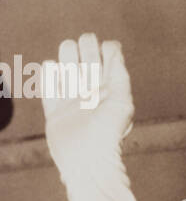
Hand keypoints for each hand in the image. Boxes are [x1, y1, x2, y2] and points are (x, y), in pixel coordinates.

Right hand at [42, 35, 133, 185]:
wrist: (88, 160)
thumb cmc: (108, 133)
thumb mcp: (121, 101)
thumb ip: (118, 75)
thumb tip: (114, 50)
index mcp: (109, 94)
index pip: (108, 65)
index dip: (107, 51)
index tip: (105, 45)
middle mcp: (91, 97)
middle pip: (86, 65)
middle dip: (85, 49)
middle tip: (85, 39)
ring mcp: (72, 105)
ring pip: (67, 74)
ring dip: (67, 58)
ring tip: (68, 45)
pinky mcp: (55, 115)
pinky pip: (50, 91)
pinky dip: (48, 78)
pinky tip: (51, 66)